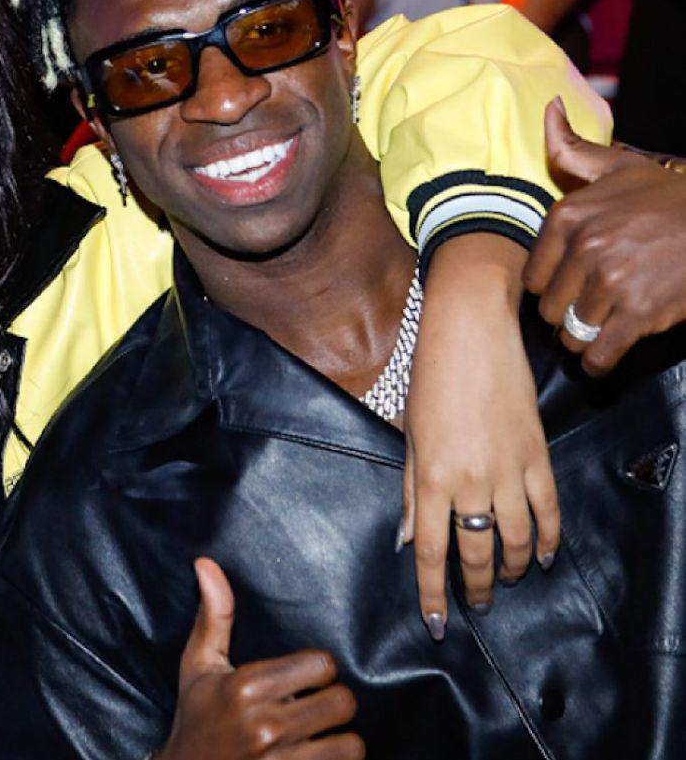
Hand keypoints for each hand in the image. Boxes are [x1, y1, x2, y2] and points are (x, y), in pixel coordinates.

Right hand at [156, 559, 363, 759]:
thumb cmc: (196, 716)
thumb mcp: (199, 665)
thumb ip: (213, 615)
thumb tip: (206, 563)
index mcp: (245, 687)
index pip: (322, 665)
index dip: (318, 670)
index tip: (302, 678)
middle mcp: (265, 725)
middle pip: (342, 702)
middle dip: (333, 701)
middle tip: (314, 705)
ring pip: (350, 742)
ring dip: (339, 737)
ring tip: (318, 733)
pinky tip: (316, 754)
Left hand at [402, 235, 558, 639]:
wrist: (470, 331)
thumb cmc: (429, 378)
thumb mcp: (408, 434)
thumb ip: (409, 490)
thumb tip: (406, 539)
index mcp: (430, 477)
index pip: (429, 551)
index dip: (432, 593)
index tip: (435, 623)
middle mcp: (470, 480)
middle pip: (476, 552)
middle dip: (477, 587)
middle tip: (477, 604)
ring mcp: (509, 469)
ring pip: (518, 539)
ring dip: (514, 567)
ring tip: (509, 579)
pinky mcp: (538, 455)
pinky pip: (548, 510)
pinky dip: (549, 538)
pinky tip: (545, 555)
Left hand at [524, 97, 685, 373]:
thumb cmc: (670, 196)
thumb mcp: (620, 168)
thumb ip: (573, 150)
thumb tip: (549, 110)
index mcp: (568, 216)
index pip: (532, 276)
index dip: (549, 288)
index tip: (567, 288)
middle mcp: (585, 248)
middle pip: (548, 308)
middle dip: (565, 314)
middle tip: (586, 311)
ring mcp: (612, 282)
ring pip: (571, 332)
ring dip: (583, 338)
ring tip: (599, 329)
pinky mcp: (640, 313)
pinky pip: (599, 353)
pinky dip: (598, 362)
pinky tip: (604, 357)